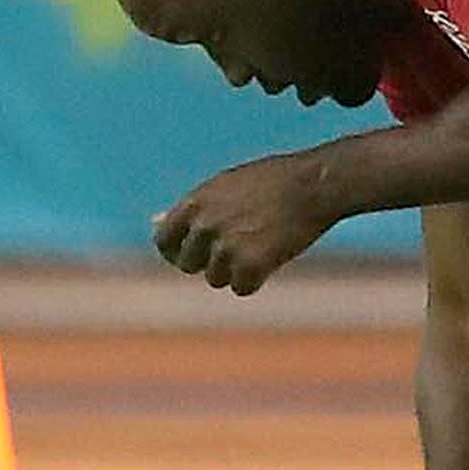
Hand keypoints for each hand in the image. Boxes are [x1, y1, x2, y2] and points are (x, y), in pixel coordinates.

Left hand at [152, 152, 337, 294]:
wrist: (315, 184)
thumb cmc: (273, 181)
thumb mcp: (226, 186)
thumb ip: (192, 208)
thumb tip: (153, 221)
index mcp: (194, 203)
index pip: (164, 241)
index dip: (177, 252)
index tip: (192, 257)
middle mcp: (204, 225)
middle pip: (189, 265)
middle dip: (210, 262)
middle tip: (239, 248)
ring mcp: (226, 246)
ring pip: (217, 278)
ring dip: (237, 269)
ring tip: (263, 243)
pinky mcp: (250, 265)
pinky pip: (242, 288)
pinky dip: (258, 279)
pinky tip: (274, 255)